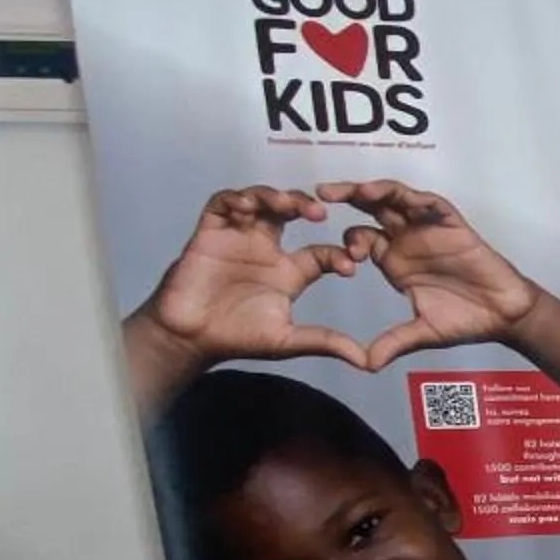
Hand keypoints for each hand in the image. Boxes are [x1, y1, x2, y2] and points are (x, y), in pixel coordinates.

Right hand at [134, 187, 365, 370]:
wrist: (190, 338)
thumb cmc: (237, 338)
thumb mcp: (288, 340)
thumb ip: (326, 343)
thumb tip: (369, 363)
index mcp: (289, 272)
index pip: (322, 252)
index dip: (339, 254)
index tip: (351, 265)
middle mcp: (266, 250)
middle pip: (292, 212)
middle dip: (306, 205)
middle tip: (320, 213)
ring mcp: (238, 238)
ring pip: (261, 201)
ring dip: (275, 197)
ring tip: (288, 206)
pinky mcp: (209, 233)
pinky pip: (222, 204)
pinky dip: (236, 199)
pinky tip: (248, 207)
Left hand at [322, 179, 541, 372]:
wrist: (505, 315)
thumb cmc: (466, 320)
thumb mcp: (421, 333)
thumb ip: (393, 343)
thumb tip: (366, 365)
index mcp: (394, 260)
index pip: (360, 237)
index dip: (348, 241)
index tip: (346, 257)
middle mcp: (407, 239)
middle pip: (370, 208)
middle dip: (345, 197)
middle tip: (319, 195)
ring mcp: (428, 229)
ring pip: (395, 198)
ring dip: (374, 191)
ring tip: (354, 191)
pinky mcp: (452, 224)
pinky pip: (430, 203)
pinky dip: (412, 197)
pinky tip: (395, 197)